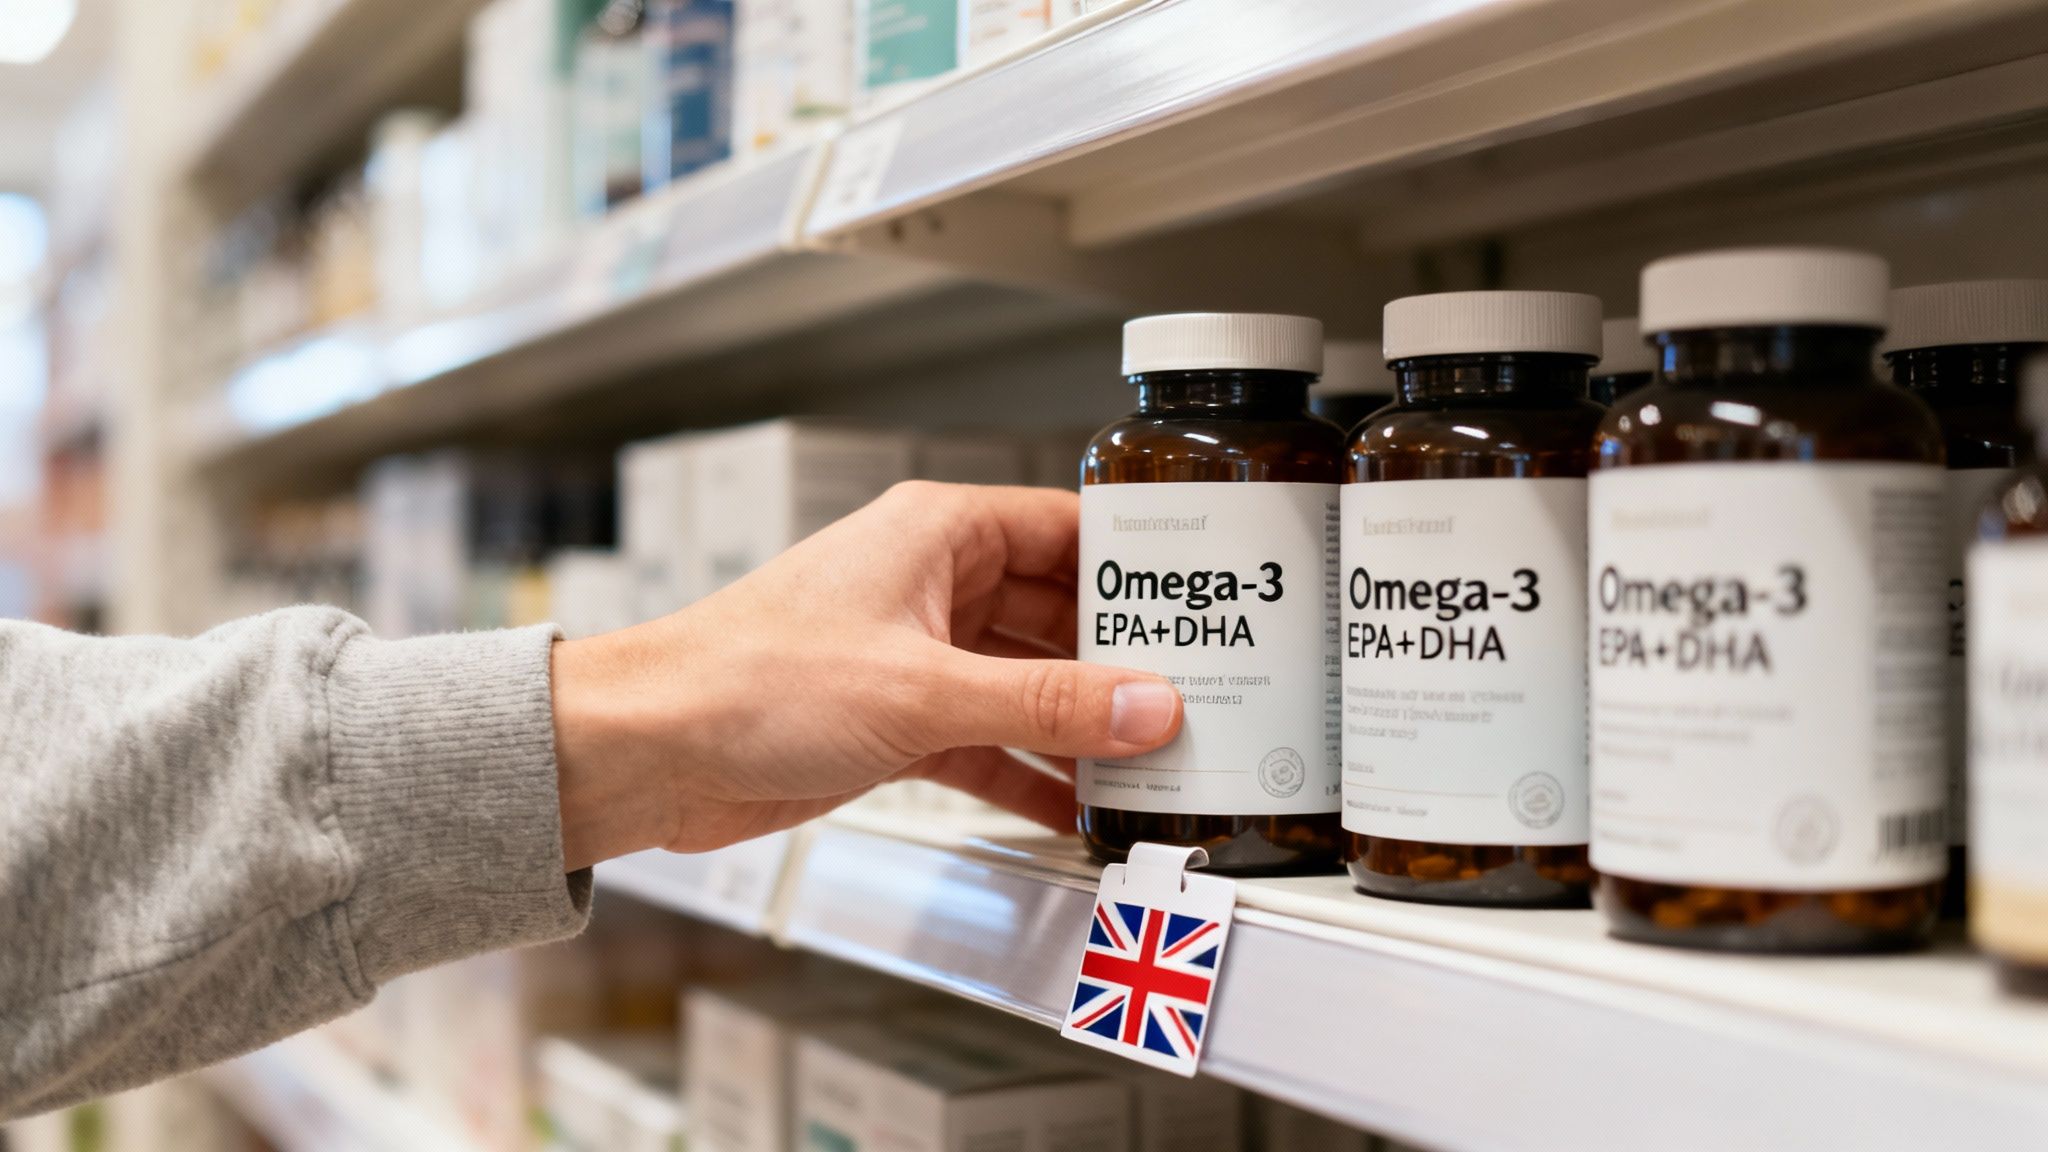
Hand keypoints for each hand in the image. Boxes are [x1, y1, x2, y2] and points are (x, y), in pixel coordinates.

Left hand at [550, 481, 1183, 868]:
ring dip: (1080, 725)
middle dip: (1120, 660)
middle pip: (1056, 614)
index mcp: (937, 534)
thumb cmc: (747, 679)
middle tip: (1198, 695)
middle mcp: (931, 586)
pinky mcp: (894, 722)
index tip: (1203, 598)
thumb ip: (1046, 702)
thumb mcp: (924, 689)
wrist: (649, 753)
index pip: (1065, 528)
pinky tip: (1074, 808)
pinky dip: (1028, 773)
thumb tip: (1150, 704)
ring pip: (1025, 684)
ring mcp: (914, 656)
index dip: (1136, 563)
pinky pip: (987, 741)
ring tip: (1154, 761)